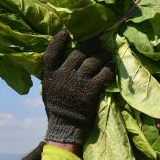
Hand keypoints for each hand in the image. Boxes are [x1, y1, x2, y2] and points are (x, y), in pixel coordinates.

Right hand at [42, 30, 114, 144]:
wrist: (65, 126)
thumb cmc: (57, 107)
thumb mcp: (49, 88)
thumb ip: (54, 74)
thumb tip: (64, 58)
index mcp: (51, 74)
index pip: (51, 52)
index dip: (58, 41)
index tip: (65, 32)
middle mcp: (64, 75)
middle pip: (79, 52)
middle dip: (91, 45)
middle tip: (98, 43)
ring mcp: (78, 82)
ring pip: (94, 61)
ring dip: (103, 55)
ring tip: (107, 54)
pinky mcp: (92, 90)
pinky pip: (104, 74)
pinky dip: (109, 69)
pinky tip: (111, 67)